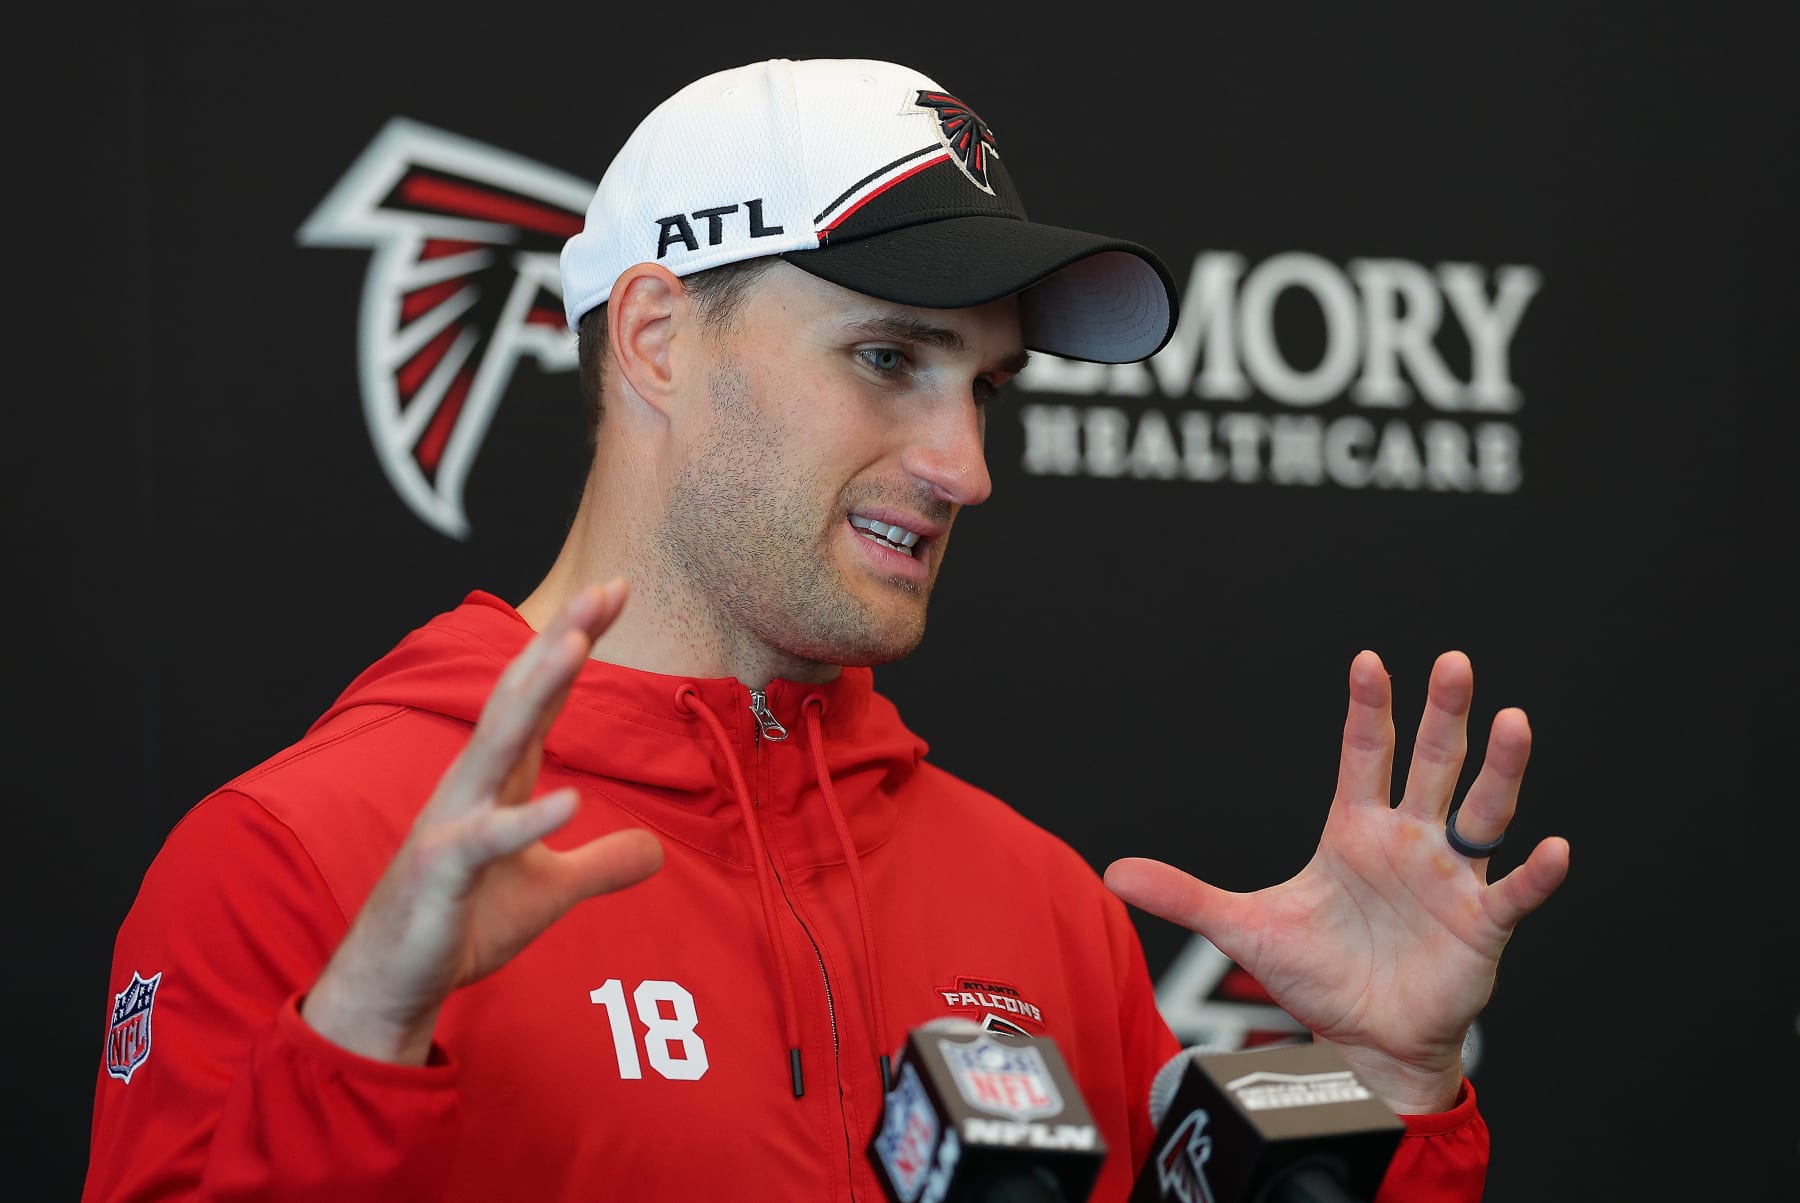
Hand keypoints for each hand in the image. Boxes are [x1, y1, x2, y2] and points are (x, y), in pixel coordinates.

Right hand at [301, 580, 663, 1064]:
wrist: (398, 983)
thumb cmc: (465, 922)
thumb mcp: (551, 892)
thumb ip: (600, 863)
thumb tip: (657, 849)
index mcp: (500, 778)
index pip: (544, 697)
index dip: (576, 643)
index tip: (615, 592)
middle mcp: (474, 784)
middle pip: (522, 697)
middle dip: (561, 640)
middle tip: (605, 589)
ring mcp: (455, 822)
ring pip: (498, 744)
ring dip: (536, 693)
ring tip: (576, 645)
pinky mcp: (443, 872)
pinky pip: (488, 841)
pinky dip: (528, 822)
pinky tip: (569, 801)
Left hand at [1104, 650, 1569, 1111]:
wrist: (1361, 1041)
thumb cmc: (1317, 975)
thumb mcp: (1244, 929)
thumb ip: (1184, 894)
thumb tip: (1111, 871)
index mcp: (1356, 831)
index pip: (1364, 756)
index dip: (1367, 710)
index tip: (1367, 662)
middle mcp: (1410, 840)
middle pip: (1432, 764)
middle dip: (1442, 714)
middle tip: (1454, 662)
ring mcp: (1450, 879)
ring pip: (1482, 812)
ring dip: (1500, 770)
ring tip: (1513, 721)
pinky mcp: (1480, 926)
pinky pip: (1514, 893)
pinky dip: (1535, 874)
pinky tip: (1555, 849)